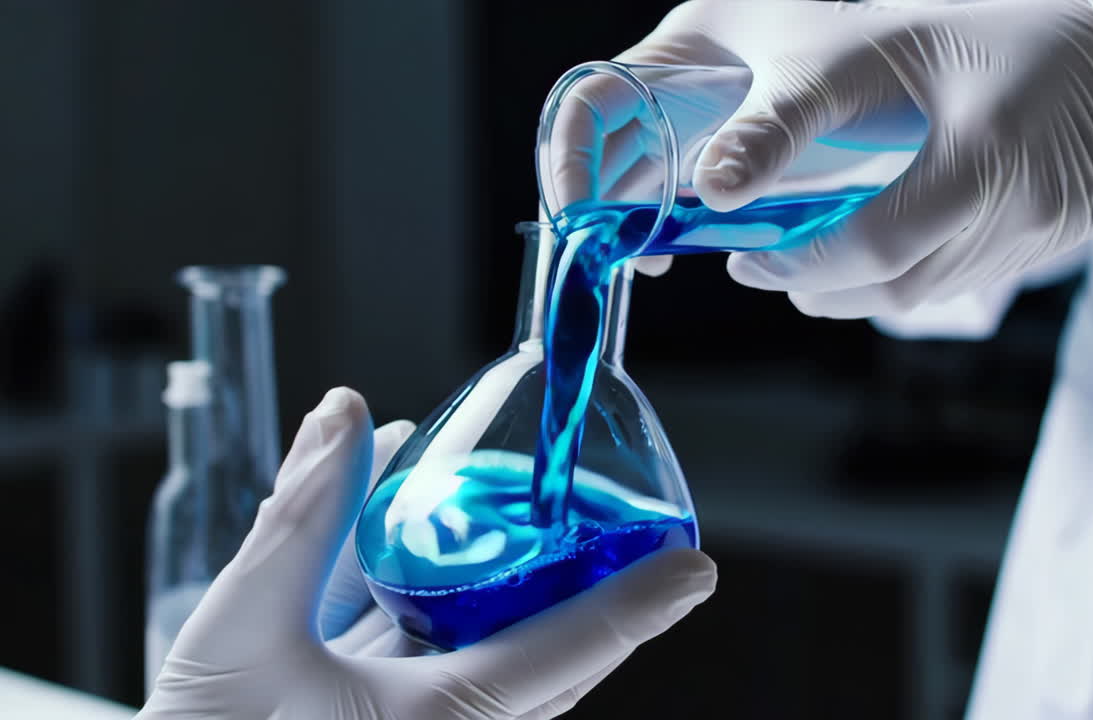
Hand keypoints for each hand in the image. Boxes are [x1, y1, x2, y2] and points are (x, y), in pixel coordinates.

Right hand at [138, 387, 715, 719]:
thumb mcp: (238, 633)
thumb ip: (299, 520)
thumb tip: (348, 415)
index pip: (562, 655)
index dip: (636, 607)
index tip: (697, 570)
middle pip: (550, 660)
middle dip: (596, 598)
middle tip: (640, 539)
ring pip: (504, 665)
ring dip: (526, 599)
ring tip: (550, 529)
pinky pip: (448, 668)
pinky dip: (452, 607)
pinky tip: (428, 534)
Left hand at [601, 0, 1092, 311]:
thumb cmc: (1002, 31)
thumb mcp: (899, 39)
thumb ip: (810, 107)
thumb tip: (722, 174)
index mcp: (983, 156)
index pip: (877, 242)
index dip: (802, 261)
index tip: (742, 259)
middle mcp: (1014, 211)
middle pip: (895, 285)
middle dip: (815, 282)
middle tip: (760, 265)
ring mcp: (1032, 240)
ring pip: (919, 294)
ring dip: (850, 289)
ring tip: (799, 264)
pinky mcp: (1038, 251)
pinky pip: (952, 284)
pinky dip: (896, 278)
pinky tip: (862, 256)